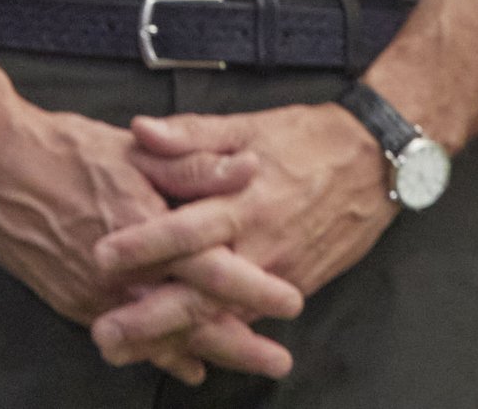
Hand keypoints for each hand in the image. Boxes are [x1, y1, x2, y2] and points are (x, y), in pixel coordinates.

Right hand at [0, 100, 289, 384]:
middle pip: (191, 318)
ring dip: (200, 352)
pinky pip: (123, 336)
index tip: (292, 300)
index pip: (212, 267)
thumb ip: (194, 163)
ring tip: (233, 368)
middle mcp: (123, 270)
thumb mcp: (136, 148)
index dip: (254, 288)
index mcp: (147, 226)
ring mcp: (94, 292)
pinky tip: (179, 363)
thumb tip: (247, 169)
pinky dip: (155, 352)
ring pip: (158, 335)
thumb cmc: (65, 148)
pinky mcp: (71, 301)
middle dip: (238, 344)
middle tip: (278, 362)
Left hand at [89, 105, 387, 381]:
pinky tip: (184, 354)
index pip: (186, 228)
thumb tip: (141, 130)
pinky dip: (217, 339)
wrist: (376, 163)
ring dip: (177, 337)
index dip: (143, 243)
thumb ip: (192, 134)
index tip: (101, 256)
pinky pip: (249, 319)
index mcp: (242, 199)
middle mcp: (260, 243)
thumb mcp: (248, 124)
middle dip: (152, 317)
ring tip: (131, 353)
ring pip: (222, 315)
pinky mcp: (295, 285)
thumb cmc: (306, 139)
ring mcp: (279, 272)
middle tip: (106, 334)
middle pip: (200, 290)